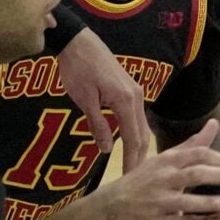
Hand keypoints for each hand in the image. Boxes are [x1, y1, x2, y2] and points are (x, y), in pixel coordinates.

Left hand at [58, 27, 156, 169]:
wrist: (78, 41)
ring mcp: (136, 92)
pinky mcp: (130, 88)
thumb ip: (98, 124)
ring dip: (139, 146)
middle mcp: (136, 98)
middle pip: (143, 134)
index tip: (130, 179)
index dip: (132, 161)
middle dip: (140, 157)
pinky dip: (135, 133)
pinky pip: (137, 117)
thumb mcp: (84, 99)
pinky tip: (129, 143)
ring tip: (133, 165)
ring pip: (142, 126)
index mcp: (126, 101)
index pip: (133, 139)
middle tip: (134, 179)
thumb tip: (107, 149)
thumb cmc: (77, 68)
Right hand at [94, 119, 219, 219]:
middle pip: (197, 174)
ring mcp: (161, 202)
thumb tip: (214, 124)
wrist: (112, 207)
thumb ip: (192, 144)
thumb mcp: (165, 159)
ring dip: (215, 203)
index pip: (198, 154)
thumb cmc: (144, 180)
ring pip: (191, 202)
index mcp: (167, 161)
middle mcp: (164, 179)